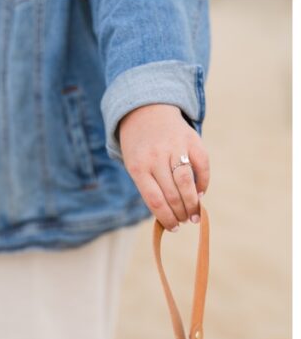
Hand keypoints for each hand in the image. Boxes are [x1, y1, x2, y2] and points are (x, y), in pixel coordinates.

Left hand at [119, 104, 209, 231]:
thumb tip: (168, 214)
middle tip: (186, 222)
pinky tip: (200, 193)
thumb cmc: (139, 147)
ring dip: (193, 202)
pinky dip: (203, 182)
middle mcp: (156, 157)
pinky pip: (202, 166)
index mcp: (138, 167)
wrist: (146, 111)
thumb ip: (149, 186)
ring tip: (195, 215)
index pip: (154, 200)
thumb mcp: (135, 165)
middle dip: (180, 212)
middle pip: (172, 193)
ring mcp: (175, 147)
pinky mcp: (191, 140)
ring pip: (187, 182)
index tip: (173, 227)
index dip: (166, 217)